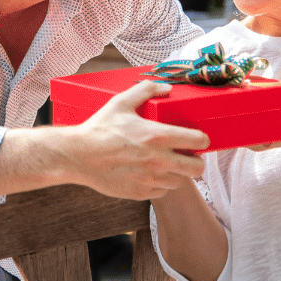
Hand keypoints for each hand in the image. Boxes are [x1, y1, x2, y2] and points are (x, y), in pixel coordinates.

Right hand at [69, 80, 208, 199]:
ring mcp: (149, 180)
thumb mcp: (120, 102)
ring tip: (166, 163)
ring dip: (177, 173)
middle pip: (197, 168)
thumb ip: (146, 90)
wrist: (78, 156)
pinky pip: (162, 191)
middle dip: (197, 161)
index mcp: (156, 136)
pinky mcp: (140, 193)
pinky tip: (150, 173)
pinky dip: (160, 183)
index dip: (202, 139)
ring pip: (180, 181)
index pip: (198, 141)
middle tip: (188, 155)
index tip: (198, 138)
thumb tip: (167, 87)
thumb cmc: (99, 128)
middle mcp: (157, 160)